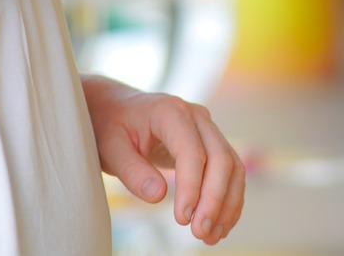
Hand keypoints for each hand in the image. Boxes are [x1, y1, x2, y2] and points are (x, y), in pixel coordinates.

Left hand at [82, 76, 244, 244]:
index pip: (191, 151)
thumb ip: (132, 171)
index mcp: (169, 111)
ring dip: (227, 203)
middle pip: (220, 158)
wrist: (117, 108)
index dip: (191, 186)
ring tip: (212, 235)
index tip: (182, 218)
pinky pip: (230, 170)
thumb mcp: (110, 148)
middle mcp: (196, 116)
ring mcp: (207, 128)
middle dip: (214, 199)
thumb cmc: (111, 126)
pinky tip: (220, 223)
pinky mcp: (211, 143)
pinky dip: (229, 198)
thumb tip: (158, 196)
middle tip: (200, 233)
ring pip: (232, 165)